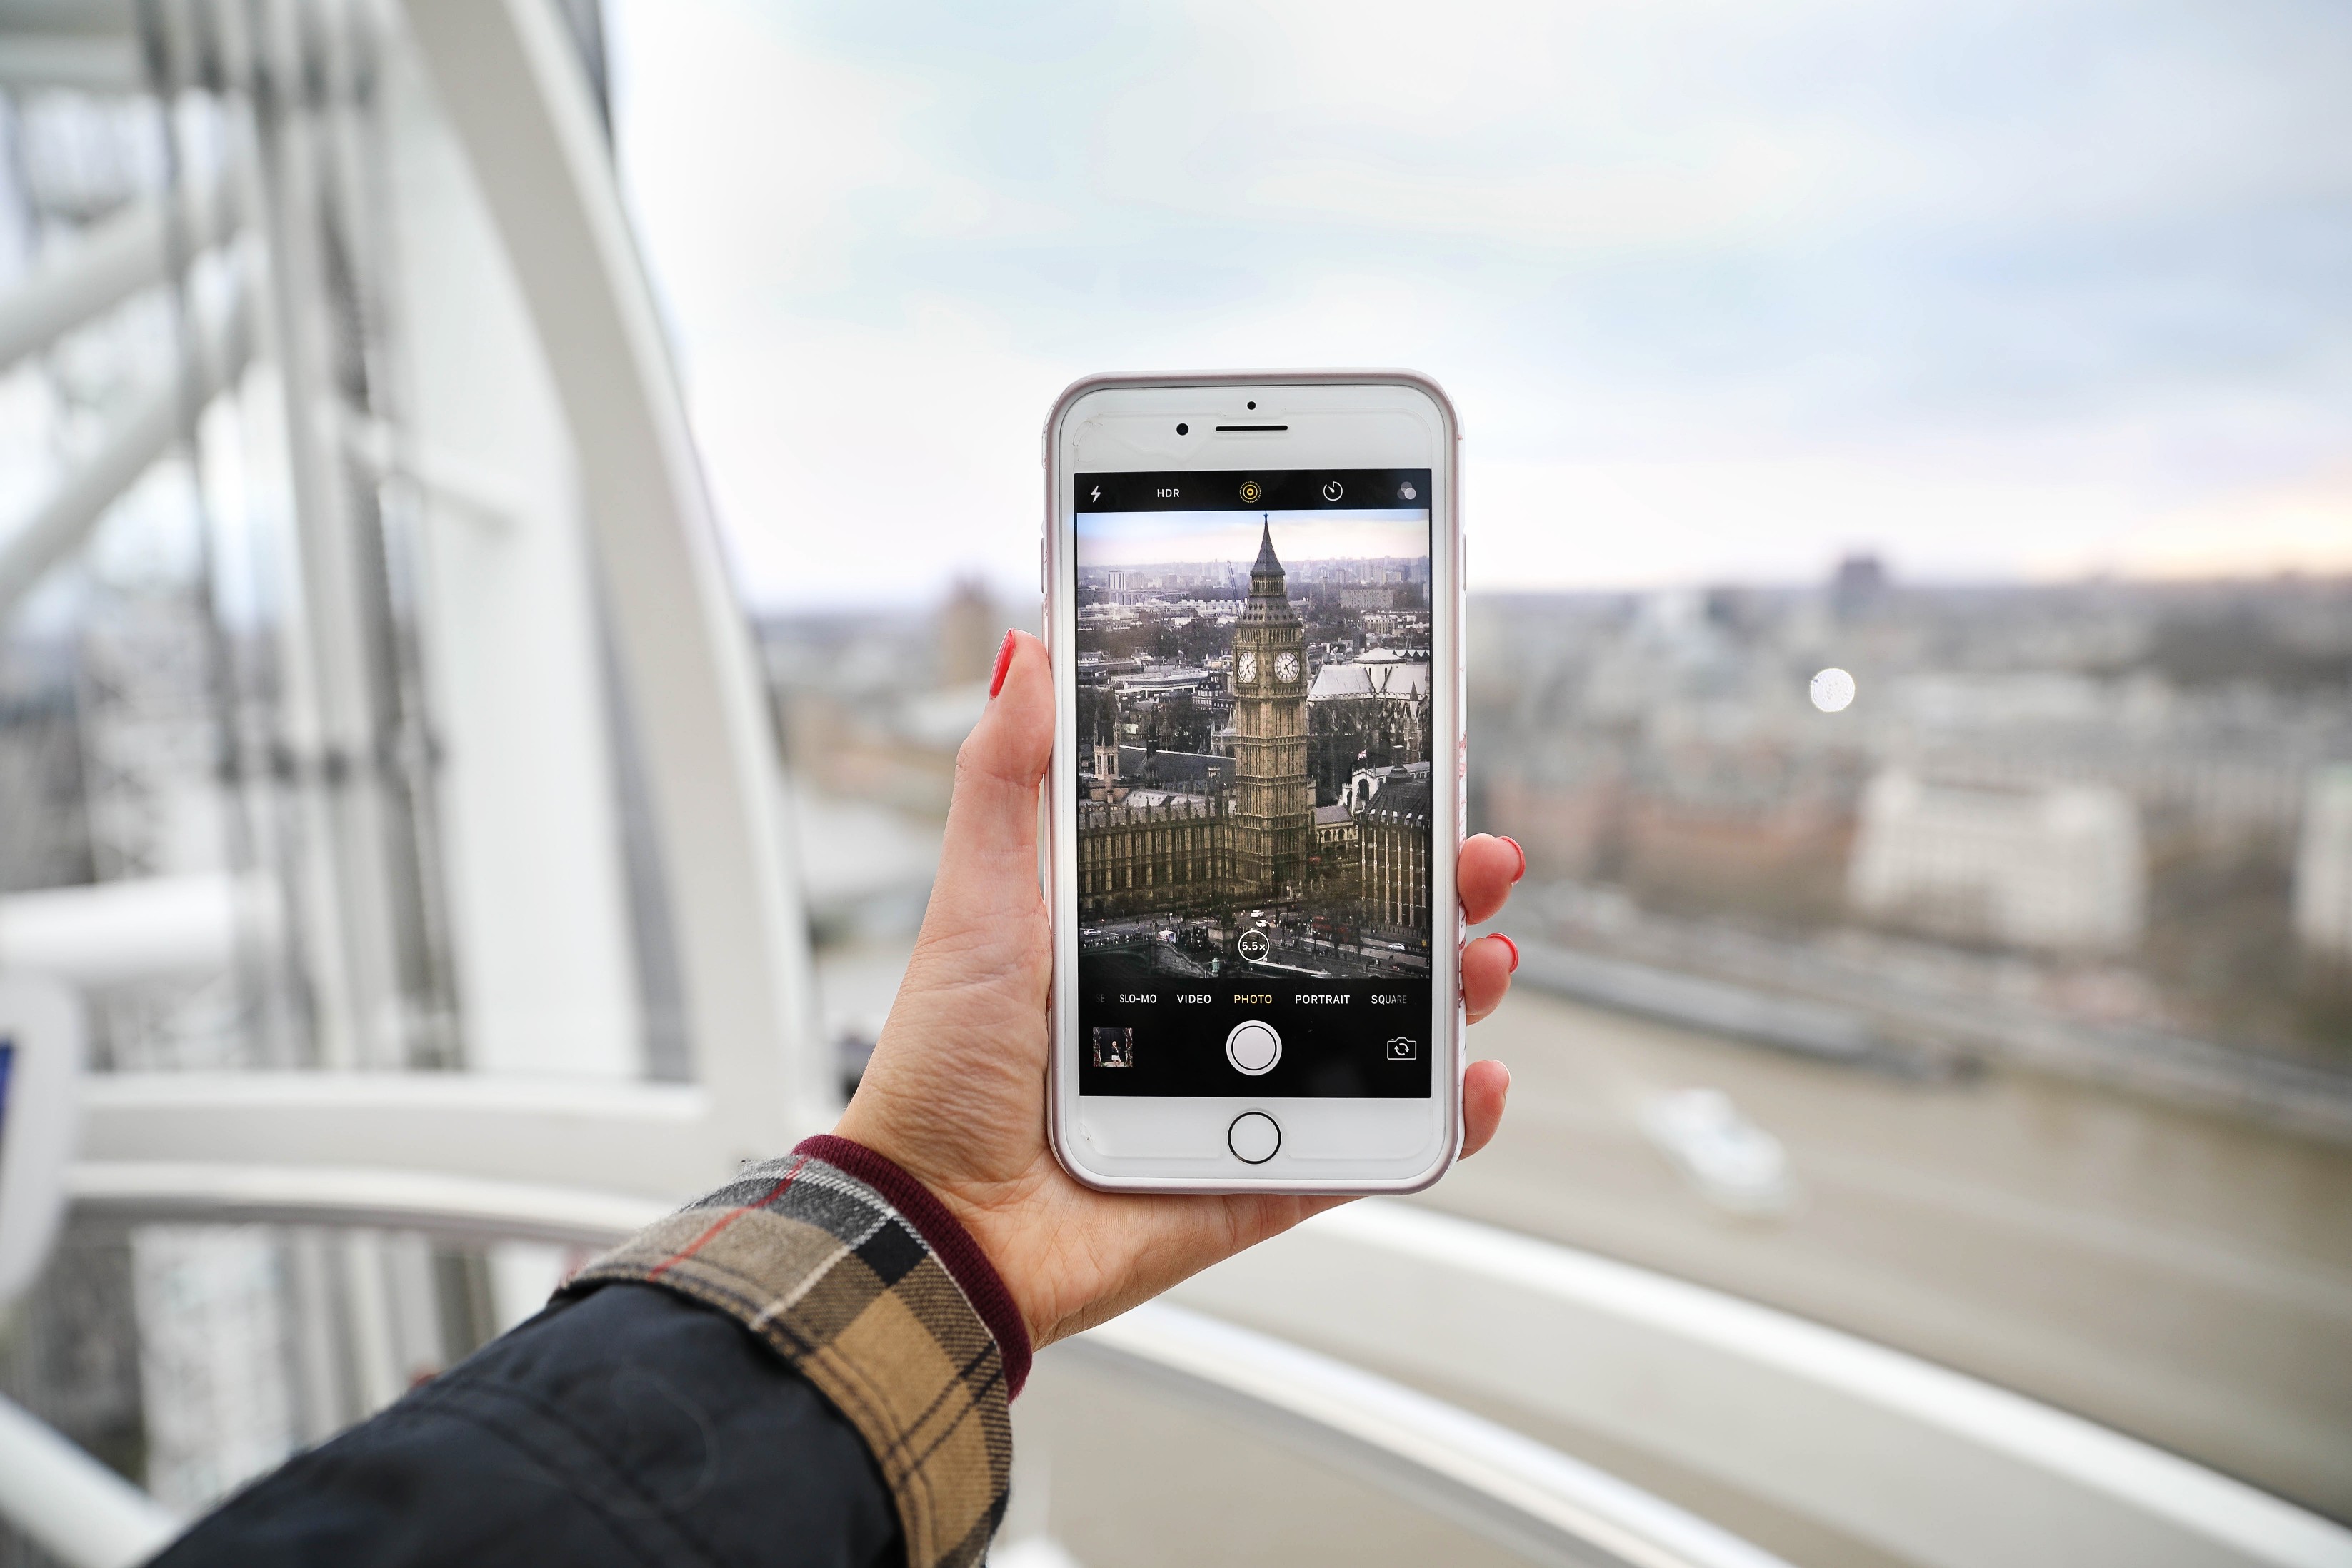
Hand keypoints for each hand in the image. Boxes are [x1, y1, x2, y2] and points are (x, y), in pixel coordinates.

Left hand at [834, 632, 1523, 1348]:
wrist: (936, 1223)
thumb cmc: (940, 1070)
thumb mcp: (977, 902)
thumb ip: (1006, 782)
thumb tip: (1024, 653)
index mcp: (1156, 935)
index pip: (1282, 861)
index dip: (1355, 822)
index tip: (1416, 770)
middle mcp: (1213, 1010)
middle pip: (1357, 940)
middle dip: (1437, 894)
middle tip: (1479, 856)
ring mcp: (1244, 1097)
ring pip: (1383, 1036)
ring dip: (1457, 994)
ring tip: (1486, 958)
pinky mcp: (1261, 1180)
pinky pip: (1368, 1151)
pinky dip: (1441, 1124)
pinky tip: (1476, 1083)